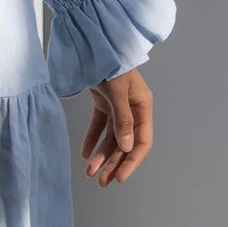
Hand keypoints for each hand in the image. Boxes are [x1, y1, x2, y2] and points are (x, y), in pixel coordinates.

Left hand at [81, 67, 155, 184]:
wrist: (94, 44)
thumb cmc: (111, 65)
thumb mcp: (118, 93)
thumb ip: (123, 120)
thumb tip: (126, 148)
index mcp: (142, 106)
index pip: (141, 141)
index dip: (132, 161)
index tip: (120, 177)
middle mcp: (133, 109)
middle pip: (125, 143)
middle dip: (114, 163)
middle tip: (102, 182)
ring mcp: (118, 106)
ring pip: (111, 138)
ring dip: (101, 156)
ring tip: (90, 173)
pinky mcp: (103, 102)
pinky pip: (99, 126)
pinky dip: (92, 140)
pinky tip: (84, 154)